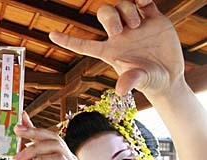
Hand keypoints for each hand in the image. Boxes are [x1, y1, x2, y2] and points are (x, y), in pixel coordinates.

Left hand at [13, 112, 80, 159]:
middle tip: (18, 131)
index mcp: (54, 155)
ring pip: (55, 146)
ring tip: (20, 157)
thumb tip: (18, 145)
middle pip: (51, 136)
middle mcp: (64, 157)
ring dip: (34, 149)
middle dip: (33, 132)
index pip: (44, 136)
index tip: (19, 121)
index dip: (32, 127)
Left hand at [49, 0, 183, 95]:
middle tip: (120, 30)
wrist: (169, 76)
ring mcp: (135, 25)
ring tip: (136, 25)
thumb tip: (121, 90)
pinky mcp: (152, 18)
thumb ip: (130, 81)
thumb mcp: (140, 80)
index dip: (68, 41)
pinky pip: (142, 2)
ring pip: (122, 6)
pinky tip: (144, 2)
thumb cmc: (149, 81)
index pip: (84, 44)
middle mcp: (119, 36)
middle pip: (105, 14)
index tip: (51, 36)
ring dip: (127, 10)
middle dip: (109, 17)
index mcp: (110, 51)